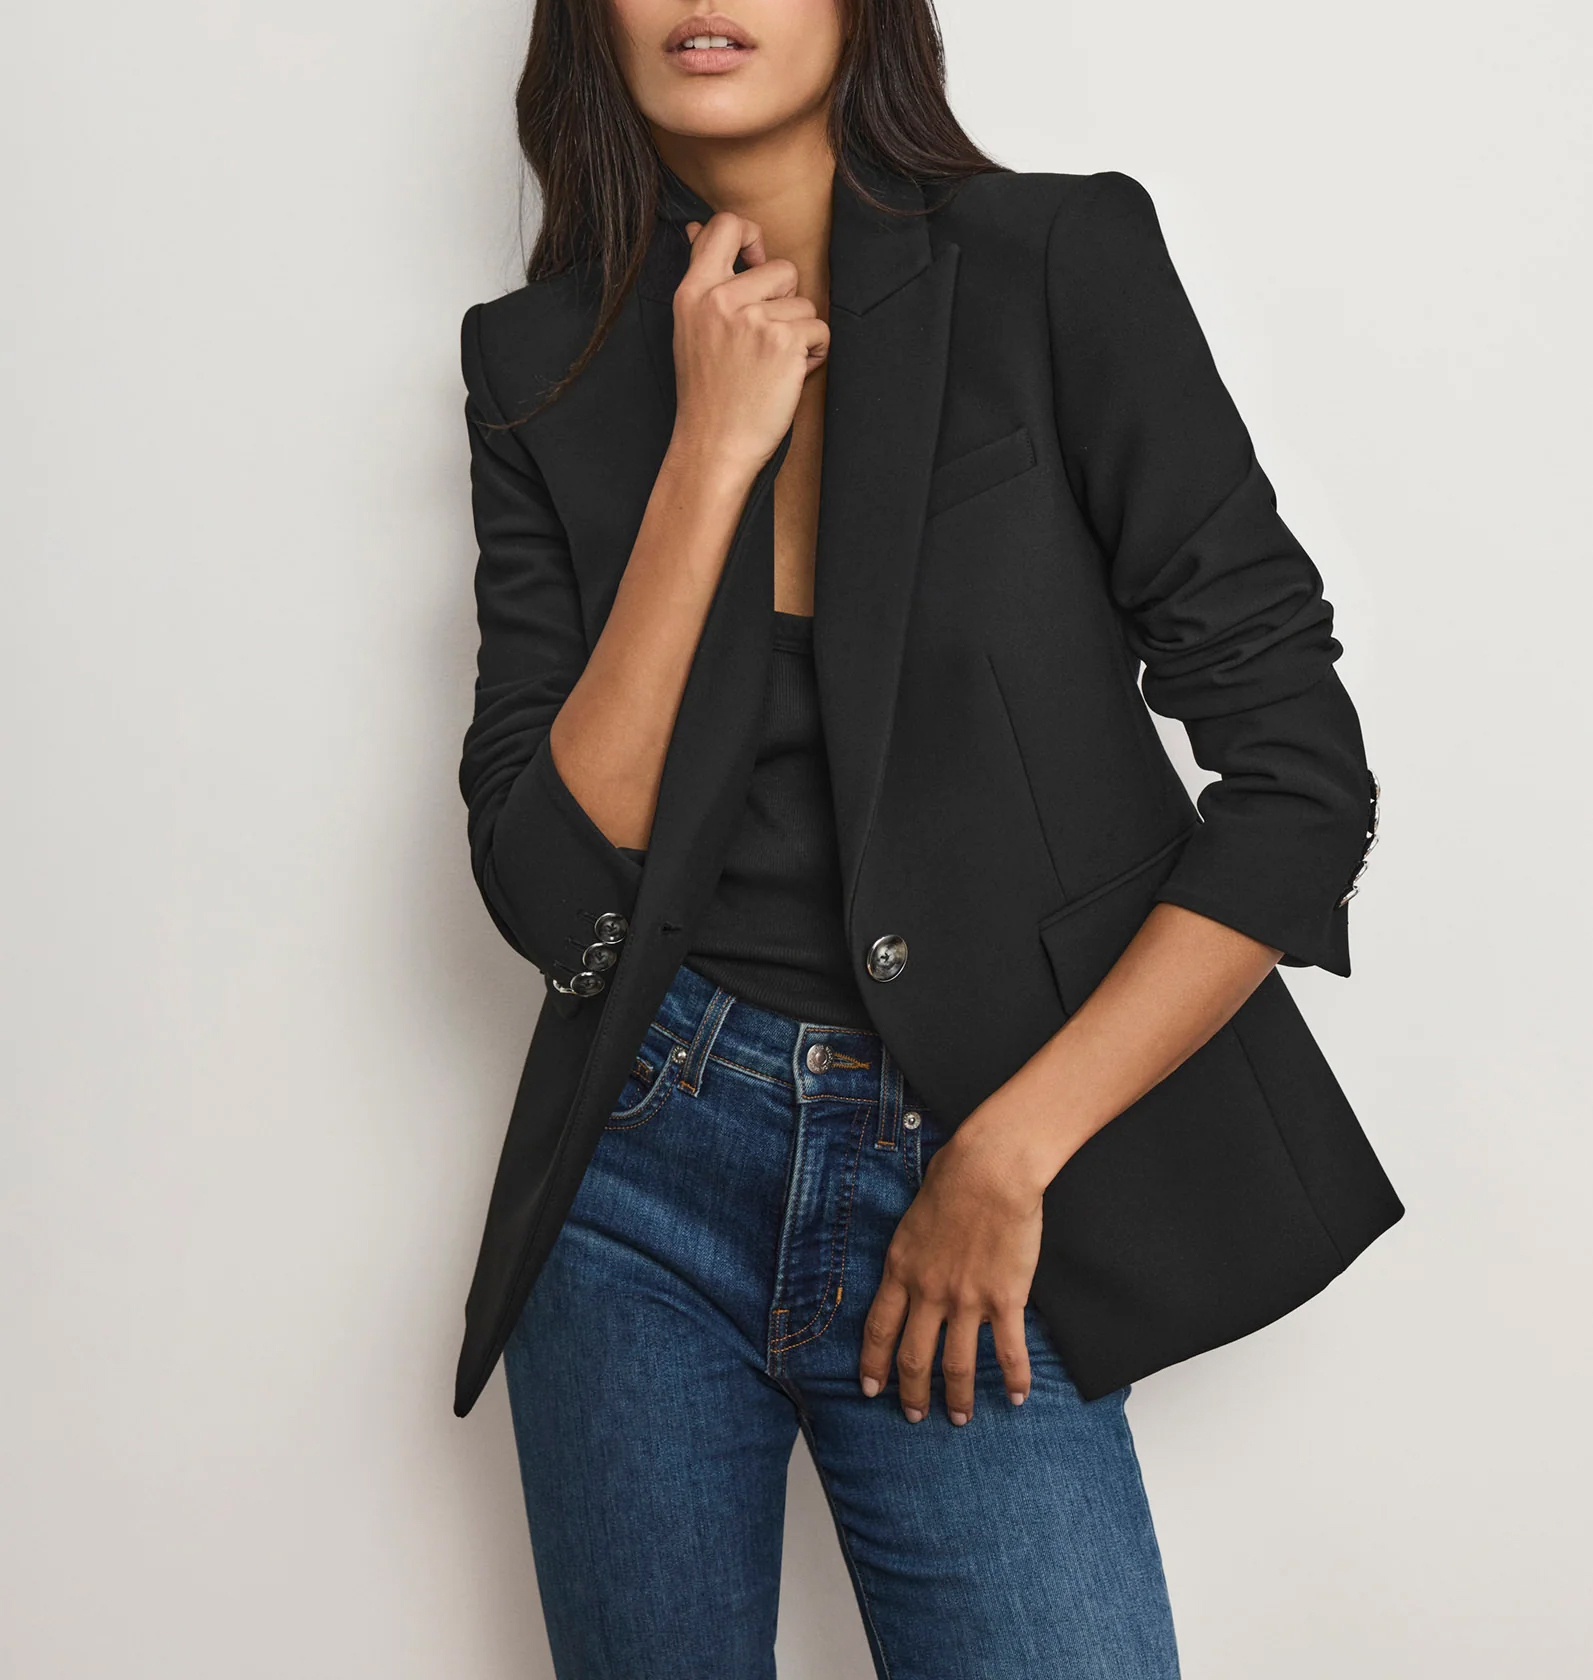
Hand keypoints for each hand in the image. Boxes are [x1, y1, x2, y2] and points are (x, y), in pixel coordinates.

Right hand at [671, 212, 828, 475]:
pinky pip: (820, 331)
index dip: (751, 235)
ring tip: (772, 365)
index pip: (726, 226)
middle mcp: (721, 299)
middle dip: (786, 302)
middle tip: (763, 340)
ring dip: (800, 335)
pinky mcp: (784, 342)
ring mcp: (754, 320)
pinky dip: (814, 355)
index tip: (756, 262)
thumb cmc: (706, 392)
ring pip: (805, 305)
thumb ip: (702, 278)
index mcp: (693, 292)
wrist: (714, 445)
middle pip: (783, 269)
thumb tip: (696, 229)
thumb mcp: (689, 327)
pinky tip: (788, 376)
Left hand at [859, 1114, 1045, 1424]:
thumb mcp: (912, 1220)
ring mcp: (966, 1300)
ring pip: (956, 1366)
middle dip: (911, 1394)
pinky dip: (1014, 1380)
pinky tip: (1017, 1397)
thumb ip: (910, 1254)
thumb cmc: (953, 1179)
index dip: (873, 1364)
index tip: (870, 1389)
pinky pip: (1008, 1351)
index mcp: (901, 1269)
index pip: (878, 1329)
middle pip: (913, 1358)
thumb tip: (911, 1270)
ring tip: (959, 1418)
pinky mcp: (1004, 1300)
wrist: (990, 1170)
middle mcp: (928, 1292)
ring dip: (957, 1399)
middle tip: (914, 1416)